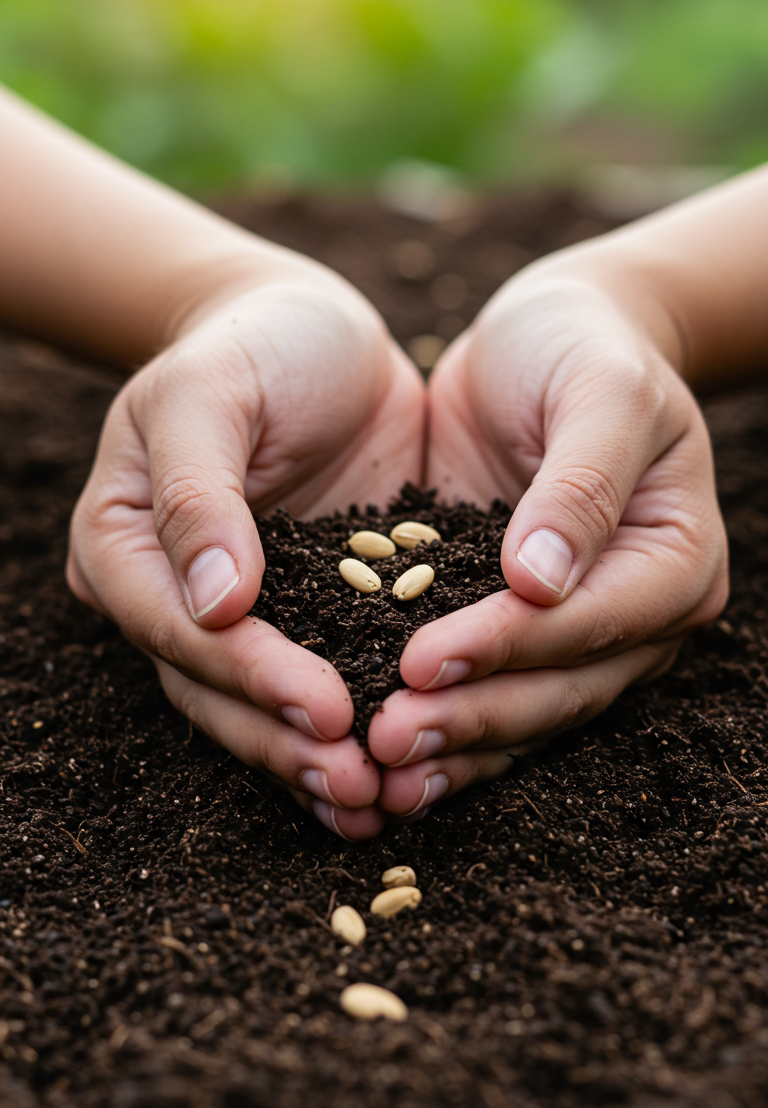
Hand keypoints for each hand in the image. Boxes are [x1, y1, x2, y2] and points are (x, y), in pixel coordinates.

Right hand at [68, 262, 424, 838]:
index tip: (328, 710)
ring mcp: (243, 613)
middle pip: (216, 691)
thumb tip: (215, 604)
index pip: (179, 630)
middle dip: (288, 742)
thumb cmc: (252, 342)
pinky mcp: (315, 613)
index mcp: (126, 545)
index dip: (251, 676)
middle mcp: (172, 595)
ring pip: (267, 707)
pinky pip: (330, 680)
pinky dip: (363, 727)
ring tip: (385, 804)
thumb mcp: (211, 391)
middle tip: (363, 785)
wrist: (317, 330)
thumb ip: (200, 492)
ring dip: (321, 760)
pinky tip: (410, 772)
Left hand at [368, 270, 728, 818]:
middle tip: (385, 739)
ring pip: (521, 711)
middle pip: (558, 688)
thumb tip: (541, 583)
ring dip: (451, 745)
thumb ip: (580, 481)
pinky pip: (481, 688)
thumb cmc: (582, 344)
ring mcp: (575, 630)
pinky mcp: (512, 626)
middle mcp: (635, 613)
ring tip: (375, 775)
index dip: (506, 647)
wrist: (547, 332)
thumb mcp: (597, 388)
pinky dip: (437, 721)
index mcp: (674, 559)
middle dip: (471, 717)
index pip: (592, 622)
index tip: (421, 662)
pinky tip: (377, 758)